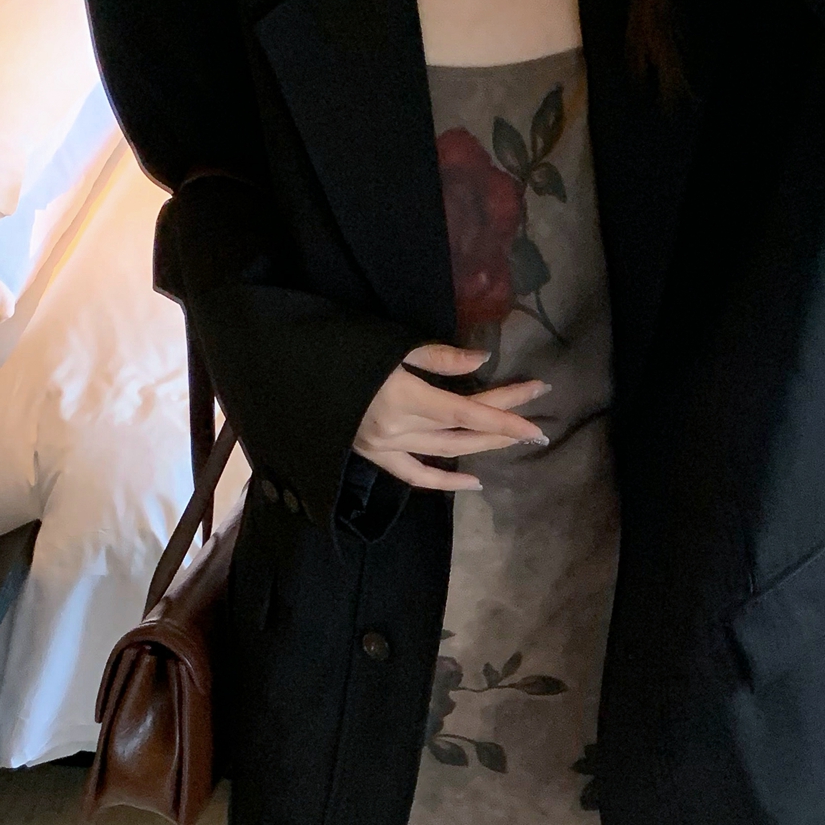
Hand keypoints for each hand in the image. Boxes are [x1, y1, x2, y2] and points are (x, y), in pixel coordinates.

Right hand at [352, 342, 549, 491]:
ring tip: (513, 439)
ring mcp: (386, 447)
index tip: (536, 413)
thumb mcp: (389, 343)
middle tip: (536, 415)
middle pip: (464, 429)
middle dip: (503, 422)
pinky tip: (472, 481)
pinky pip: (415, 475)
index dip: (505, 414)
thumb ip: (438, 357)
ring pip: (447, 451)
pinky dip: (444, 480)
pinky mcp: (374, 456)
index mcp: (404, 397)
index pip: (468, 410)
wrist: (287, 374)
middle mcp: (399, 428)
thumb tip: (481, 362)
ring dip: (483, 445)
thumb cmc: (339, 349)